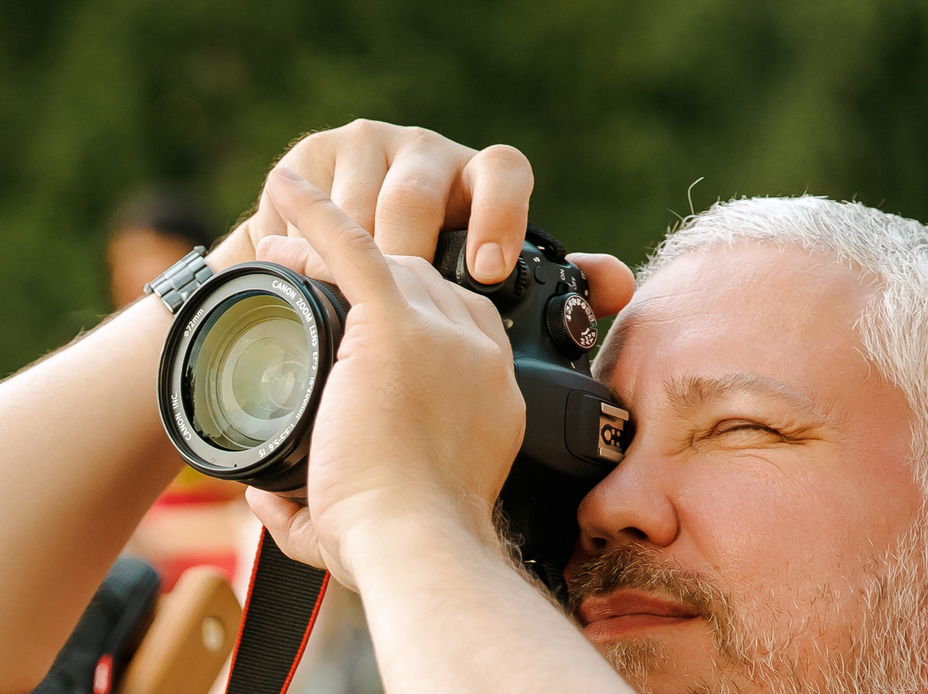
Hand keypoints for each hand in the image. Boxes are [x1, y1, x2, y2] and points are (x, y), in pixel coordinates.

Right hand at [222, 119, 633, 305]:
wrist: (328, 274)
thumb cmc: (418, 288)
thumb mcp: (481, 286)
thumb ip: (555, 286)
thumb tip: (620, 286)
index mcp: (479, 181)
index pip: (505, 173)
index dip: (500, 215)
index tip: (489, 269)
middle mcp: (428, 154)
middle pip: (419, 195)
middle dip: (408, 253)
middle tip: (399, 305)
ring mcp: (369, 148)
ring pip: (360, 207)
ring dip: (352, 264)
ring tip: (350, 312)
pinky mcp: (314, 155)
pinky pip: (311, 205)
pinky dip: (307, 249)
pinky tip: (308, 280)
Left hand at [240, 169, 525, 583]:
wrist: (418, 548)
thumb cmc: (399, 550)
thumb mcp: (366, 525)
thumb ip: (313, 512)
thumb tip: (265, 502)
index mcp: (486, 396)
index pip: (444, 332)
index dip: (397, 319)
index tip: (349, 329)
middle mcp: (474, 354)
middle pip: (416, 288)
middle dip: (360, 277)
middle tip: (300, 277)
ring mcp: (439, 333)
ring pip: (383, 264)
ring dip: (327, 251)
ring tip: (277, 248)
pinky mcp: (393, 325)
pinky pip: (352, 248)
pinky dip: (315, 216)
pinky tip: (283, 191)